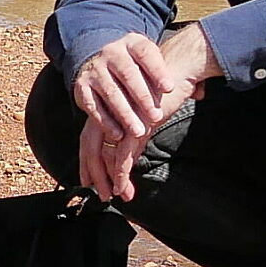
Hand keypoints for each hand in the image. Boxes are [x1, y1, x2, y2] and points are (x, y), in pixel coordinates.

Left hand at [73, 26, 218, 201]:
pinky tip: (122, 187)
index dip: (88, 161)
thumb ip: (138, 133)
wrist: (177, 70)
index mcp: (109, 110)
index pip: (90, 138)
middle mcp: (110, 114)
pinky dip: (121, 173)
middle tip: (100, 194)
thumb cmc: (164, 88)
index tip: (90, 180)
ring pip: (104, 155)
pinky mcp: (135, 126)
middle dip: (93, 173)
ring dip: (107, 179)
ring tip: (113, 196)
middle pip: (90, 148)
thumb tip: (136, 150)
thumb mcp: (146, 116)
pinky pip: (123, 155)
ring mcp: (120, 120)